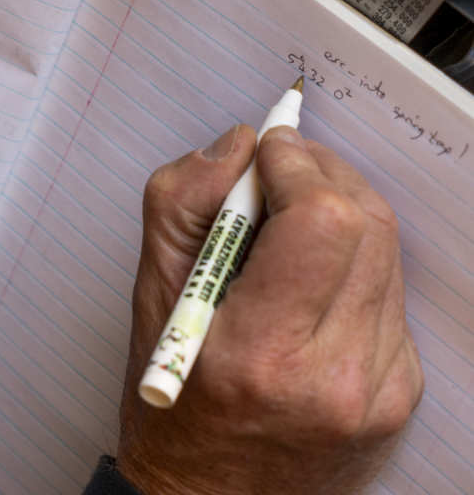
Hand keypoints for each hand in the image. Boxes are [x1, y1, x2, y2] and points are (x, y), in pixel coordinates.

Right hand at [118, 125, 422, 493]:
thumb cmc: (172, 403)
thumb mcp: (150, 298)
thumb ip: (182, 206)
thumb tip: (237, 148)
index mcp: (259, 352)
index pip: (320, 222)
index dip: (297, 167)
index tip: (269, 152)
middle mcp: (333, 375)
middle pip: (365, 225)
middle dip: (322, 176)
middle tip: (281, 171)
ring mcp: (377, 389)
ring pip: (386, 253)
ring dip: (340, 216)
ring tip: (289, 226)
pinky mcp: (400, 394)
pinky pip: (390, 296)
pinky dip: (353, 266)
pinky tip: (311, 282)